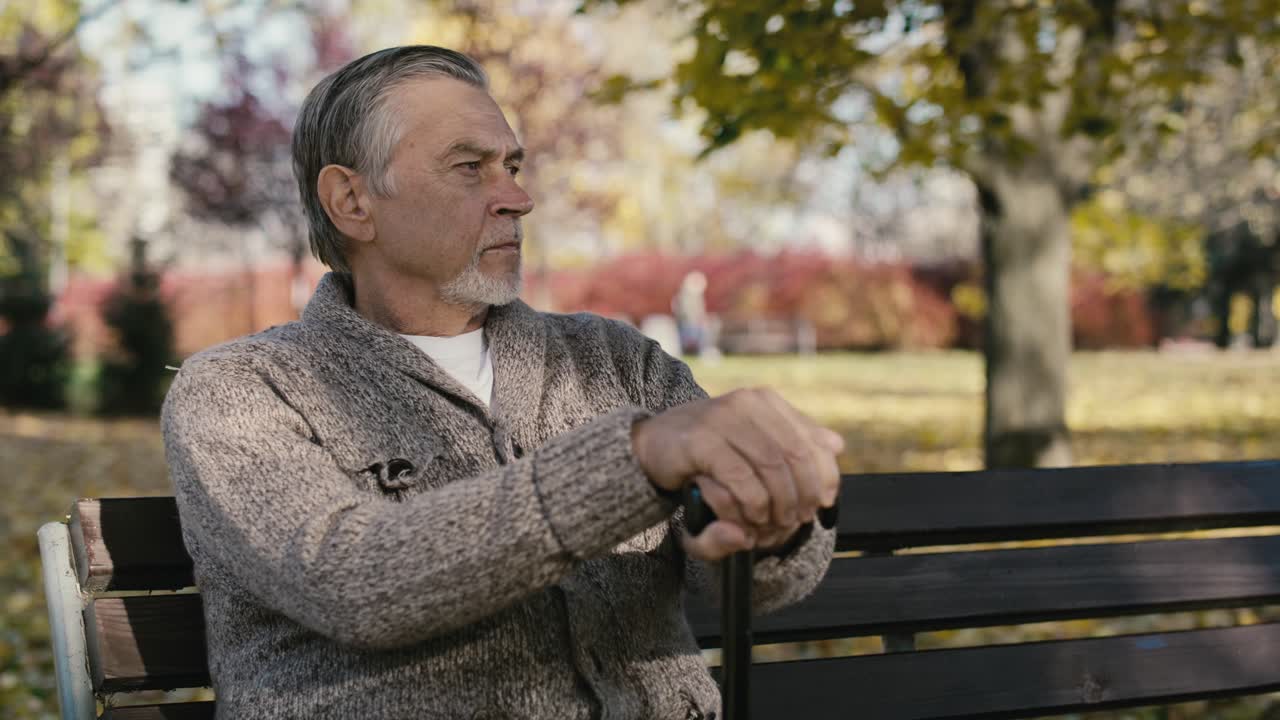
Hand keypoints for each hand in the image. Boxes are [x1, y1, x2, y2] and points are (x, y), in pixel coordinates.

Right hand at [630, 388, 843, 560]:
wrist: (652, 446)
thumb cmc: (708, 454)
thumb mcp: (755, 450)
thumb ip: (794, 445)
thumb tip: (837, 445)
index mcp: (767, 402)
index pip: (814, 441)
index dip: (825, 476)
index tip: (822, 503)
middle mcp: (748, 403)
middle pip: (796, 455)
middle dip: (803, 494)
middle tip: (797, 520)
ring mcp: (723, 417)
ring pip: (771, 466)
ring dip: (779, 503)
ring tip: (775, 524)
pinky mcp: (701, 439)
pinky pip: (740, 476)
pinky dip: (753, 504)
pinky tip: (752, 519)